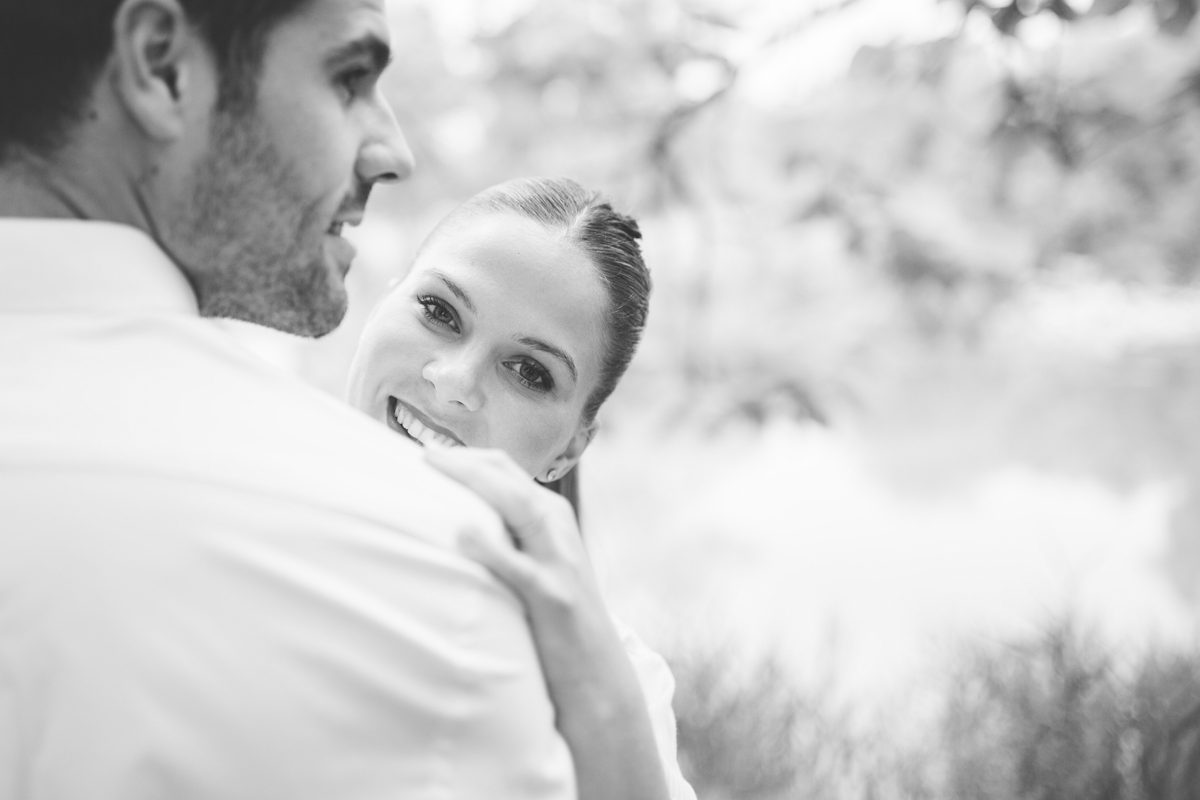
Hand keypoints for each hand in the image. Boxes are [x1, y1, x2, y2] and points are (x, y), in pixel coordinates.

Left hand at [422, 445, 619, 688]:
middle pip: (508, 476)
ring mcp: (558, 561)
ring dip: (473, 482)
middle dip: (463, 461)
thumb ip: (507, 537)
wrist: (596, 672)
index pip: (505, 469)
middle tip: (421, 455)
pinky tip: (462, 534)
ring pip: (517, 505)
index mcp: (551, 516)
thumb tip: (455, 518)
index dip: (465, 457)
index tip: (426, 452)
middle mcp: (557, 527)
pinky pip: (519, 566)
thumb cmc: (555, 619)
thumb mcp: (535, 564)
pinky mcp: (553, 597)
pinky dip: (490, 546)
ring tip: (433, 470)